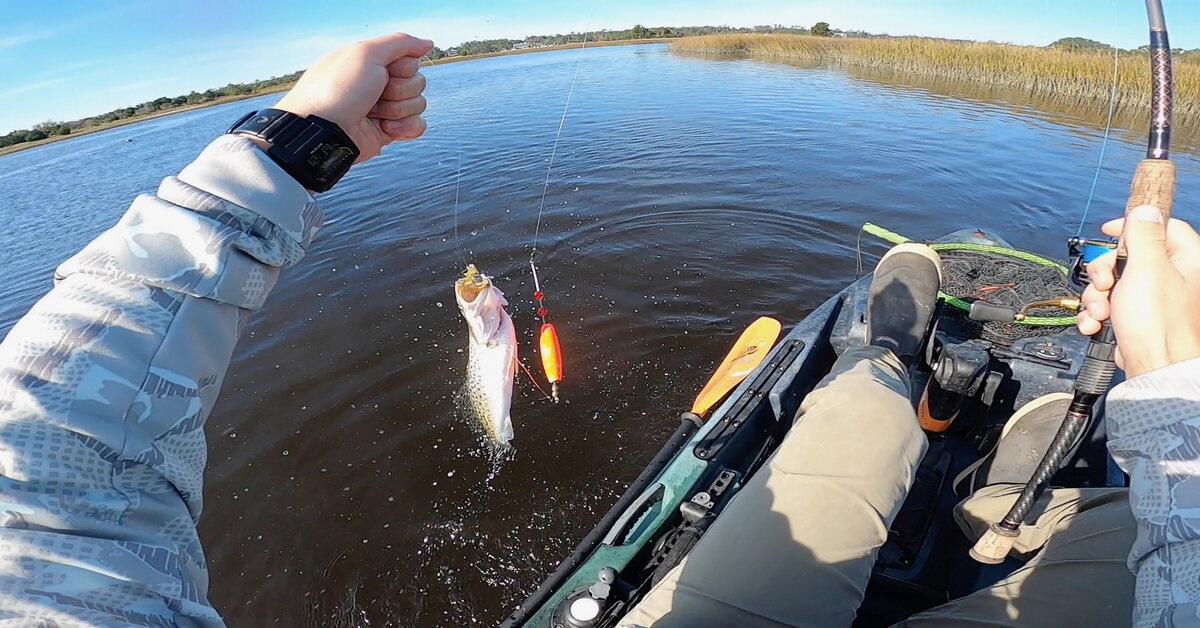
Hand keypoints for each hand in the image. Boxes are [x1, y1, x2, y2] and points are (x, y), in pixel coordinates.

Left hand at [274, 33, 433, 162]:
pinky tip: (387, 128)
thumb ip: (400, 43)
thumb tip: (427, 43)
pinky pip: (417, 126)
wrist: (326, 131)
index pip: (410, 59)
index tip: (381, 71)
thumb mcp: (366, 53)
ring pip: (418, 104)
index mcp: (372, 62)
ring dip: (398, 109)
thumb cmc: (338, 90)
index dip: (402, 67)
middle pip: (418, 82)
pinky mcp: (389, 131)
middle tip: (375, 94)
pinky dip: (406, 128)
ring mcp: (385, 108)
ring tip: (373, 113)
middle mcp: (379, 83)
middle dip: (400, 90)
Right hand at [1077, 204, 1199, 377]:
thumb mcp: (1148, 269)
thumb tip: (1145, 209)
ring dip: (1097, 296)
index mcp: (1185, 260)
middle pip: (1129, 256)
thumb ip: (1144, 235)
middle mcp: (1172, 277)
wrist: (1152, 368)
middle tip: (1104, 282)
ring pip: (1114, 282)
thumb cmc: (1158, 325)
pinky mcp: (1137, 318)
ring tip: (1101, 311)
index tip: (1110, 232)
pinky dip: (1097, 313)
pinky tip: (1096, 323)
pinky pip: (1110, 305)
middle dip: (1105, 270)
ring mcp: (1154, 299)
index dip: (1132, 226)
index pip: (1161, 226)